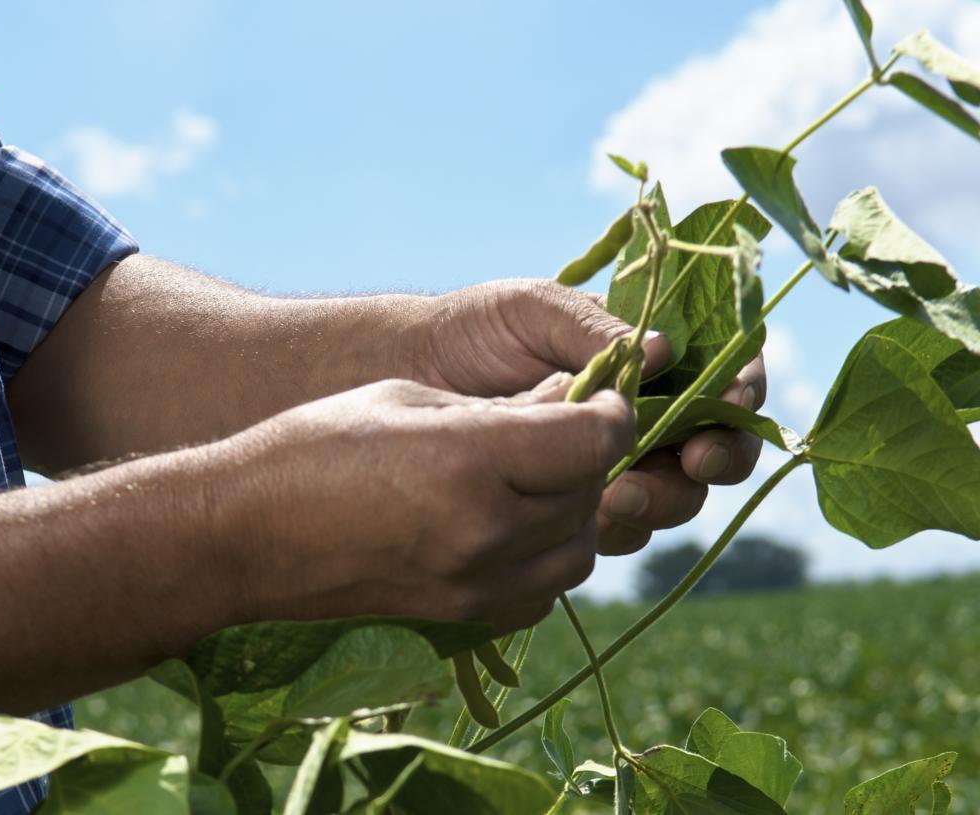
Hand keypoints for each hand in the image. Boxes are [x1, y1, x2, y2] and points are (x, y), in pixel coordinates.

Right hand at [219, 377, 634, 631]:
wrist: (246, 536)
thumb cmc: (315, 445)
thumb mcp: (410, 398)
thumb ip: (499, 405)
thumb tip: (565, 398)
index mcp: (470, 461)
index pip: (592, 440)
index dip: (611, 412)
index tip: (603, 396)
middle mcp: (485, 531)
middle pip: (590, 493)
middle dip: (590, 455)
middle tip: (562, 427)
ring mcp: (476, 584)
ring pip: (578, 550)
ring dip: (575, 509)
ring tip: (538, 477)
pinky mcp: (463, 616)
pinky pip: (544, 590)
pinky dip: (548, 556)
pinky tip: (513, 525)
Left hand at [408, 278, 766, 556]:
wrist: (409, 379)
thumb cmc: (475, 330)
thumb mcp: (536, 310)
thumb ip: (596, 329)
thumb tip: (666, 350)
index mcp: (647, 357)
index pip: (724, 374)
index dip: (742, 392)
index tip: (729, 406)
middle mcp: (644, 412)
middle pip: (717, 446)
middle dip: (719, 457)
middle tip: (692, 460)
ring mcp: (616, 463)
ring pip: (678, 496)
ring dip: (665, 499)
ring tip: (616, 491)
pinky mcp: (581, 503)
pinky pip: (624, 528)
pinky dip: (619, 526)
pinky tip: (588, 514)